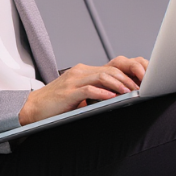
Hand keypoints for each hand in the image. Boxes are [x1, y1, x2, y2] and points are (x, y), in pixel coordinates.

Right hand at [18, 56, 148, 124]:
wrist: (33, 108)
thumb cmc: (57, 103)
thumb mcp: (80, 94)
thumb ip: (96, 91)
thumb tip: (119, 97)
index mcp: (85, 70)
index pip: (112, 67)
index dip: (129, 73)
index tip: (142, 82)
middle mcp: (80, 71)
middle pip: (111, 69)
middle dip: (129, 78)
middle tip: (142, 87)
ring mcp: (74, 80)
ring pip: (103, 76)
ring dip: (120, 85)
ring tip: (131, 92)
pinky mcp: (68, 92)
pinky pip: (89, 89)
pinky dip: (103, 93)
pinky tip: (112, 98)